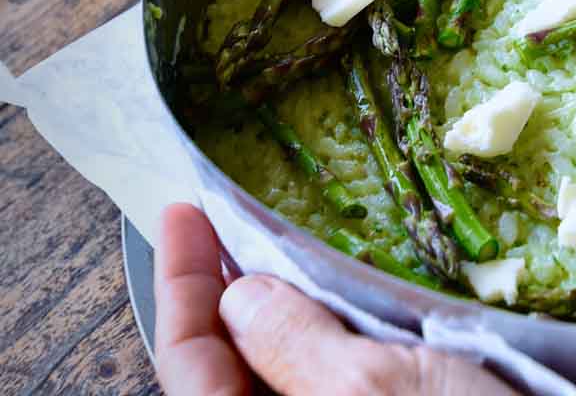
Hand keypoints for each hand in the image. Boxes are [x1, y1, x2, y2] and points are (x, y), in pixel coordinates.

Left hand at [155, 203, 514, 395]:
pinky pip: (326, 392)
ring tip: (281, 258)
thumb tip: (242, 297)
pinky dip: (324, 345)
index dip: (182, 283)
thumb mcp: (377, 387)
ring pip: (279, 381)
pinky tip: (344, 312)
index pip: (189, 363)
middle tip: (228, 227)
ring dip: (277, 319)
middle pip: (226, 374)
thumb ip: (296, 343)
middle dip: (224, 299)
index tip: (185, 214)